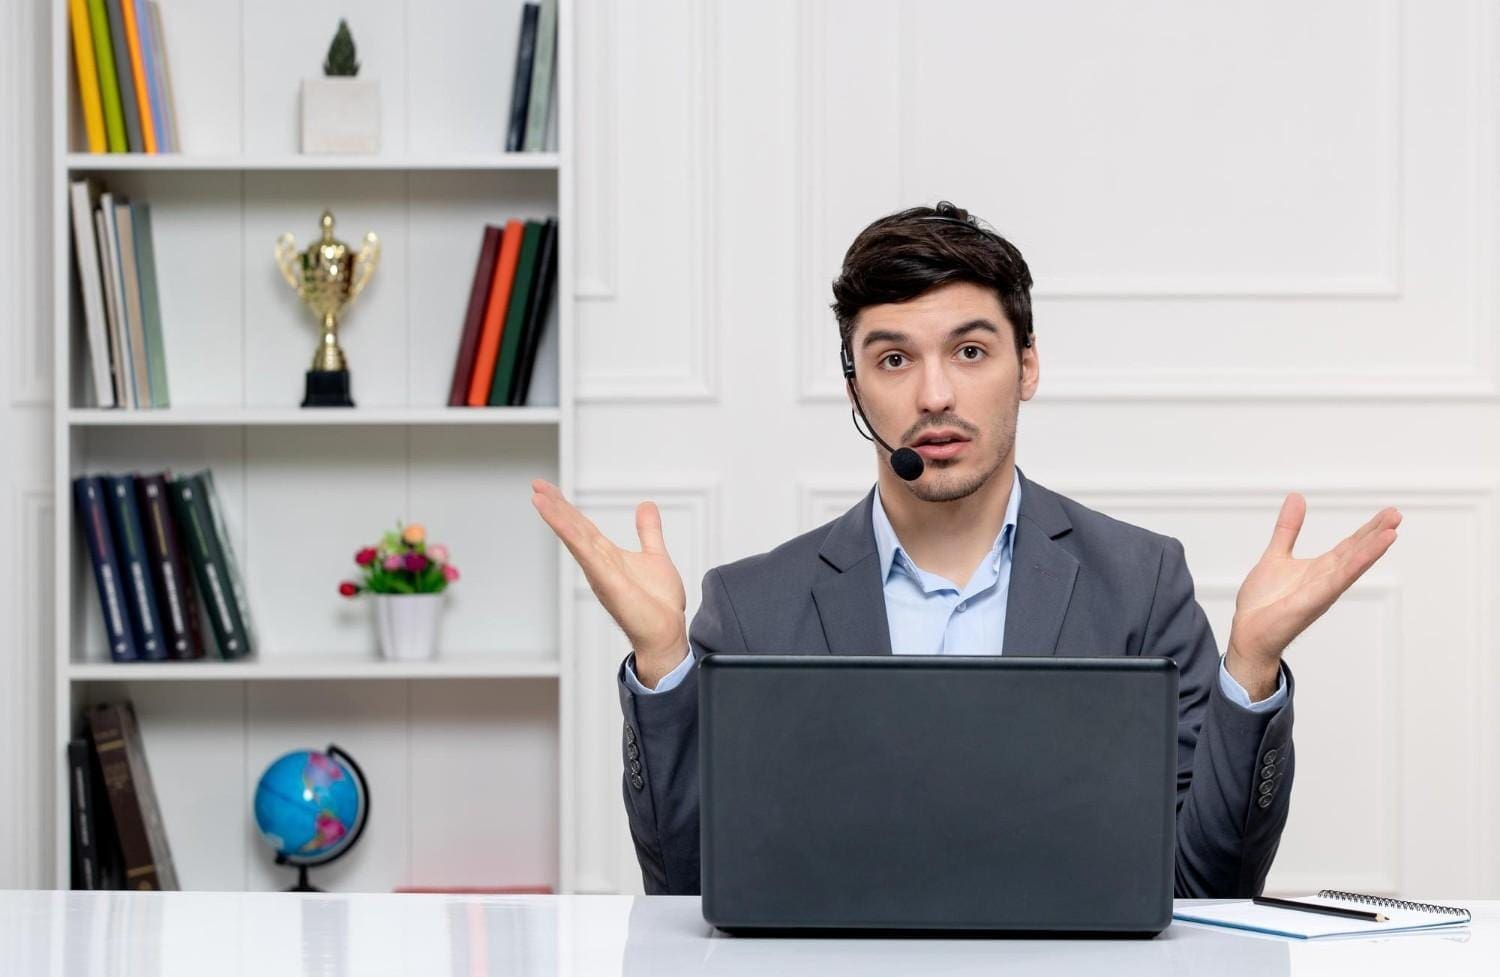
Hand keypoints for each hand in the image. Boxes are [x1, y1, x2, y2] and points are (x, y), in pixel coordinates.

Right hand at [530, 479, 688, 686]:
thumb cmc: (658, 604)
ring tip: (538, 496)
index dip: (566, 506)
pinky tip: (559, 520)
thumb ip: (647, 532)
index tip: (549, 489)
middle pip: (573, 528)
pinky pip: (586, 554)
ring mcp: (600, 572)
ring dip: (556, 516)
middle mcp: (598, 563)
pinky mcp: (607, 581)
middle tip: (536, 484)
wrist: (666, 633)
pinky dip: (571, 535)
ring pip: (574, 538)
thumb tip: (645, 505)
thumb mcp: (654, 556)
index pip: (582, 526)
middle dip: (555, 506)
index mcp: (608, 556)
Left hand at [1225, 493, 1400, 699]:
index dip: (1368, 530)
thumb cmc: (1263, 602)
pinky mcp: (1313, 601)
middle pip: (1356, 553)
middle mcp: (1327, 580)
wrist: (1247, 632)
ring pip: (1352, 566)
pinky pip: (1338, 580)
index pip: (1350, 546)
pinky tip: (1370, 552)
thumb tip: (1296, 497)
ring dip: (1372, 550)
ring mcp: (1323, 591)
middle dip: (1377, 535)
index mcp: (1320, 570)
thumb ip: (1288, 529)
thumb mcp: (1276, 554)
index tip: (1389, 514)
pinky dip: (1355, 565)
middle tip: (1397, 515)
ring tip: (1392, 532)